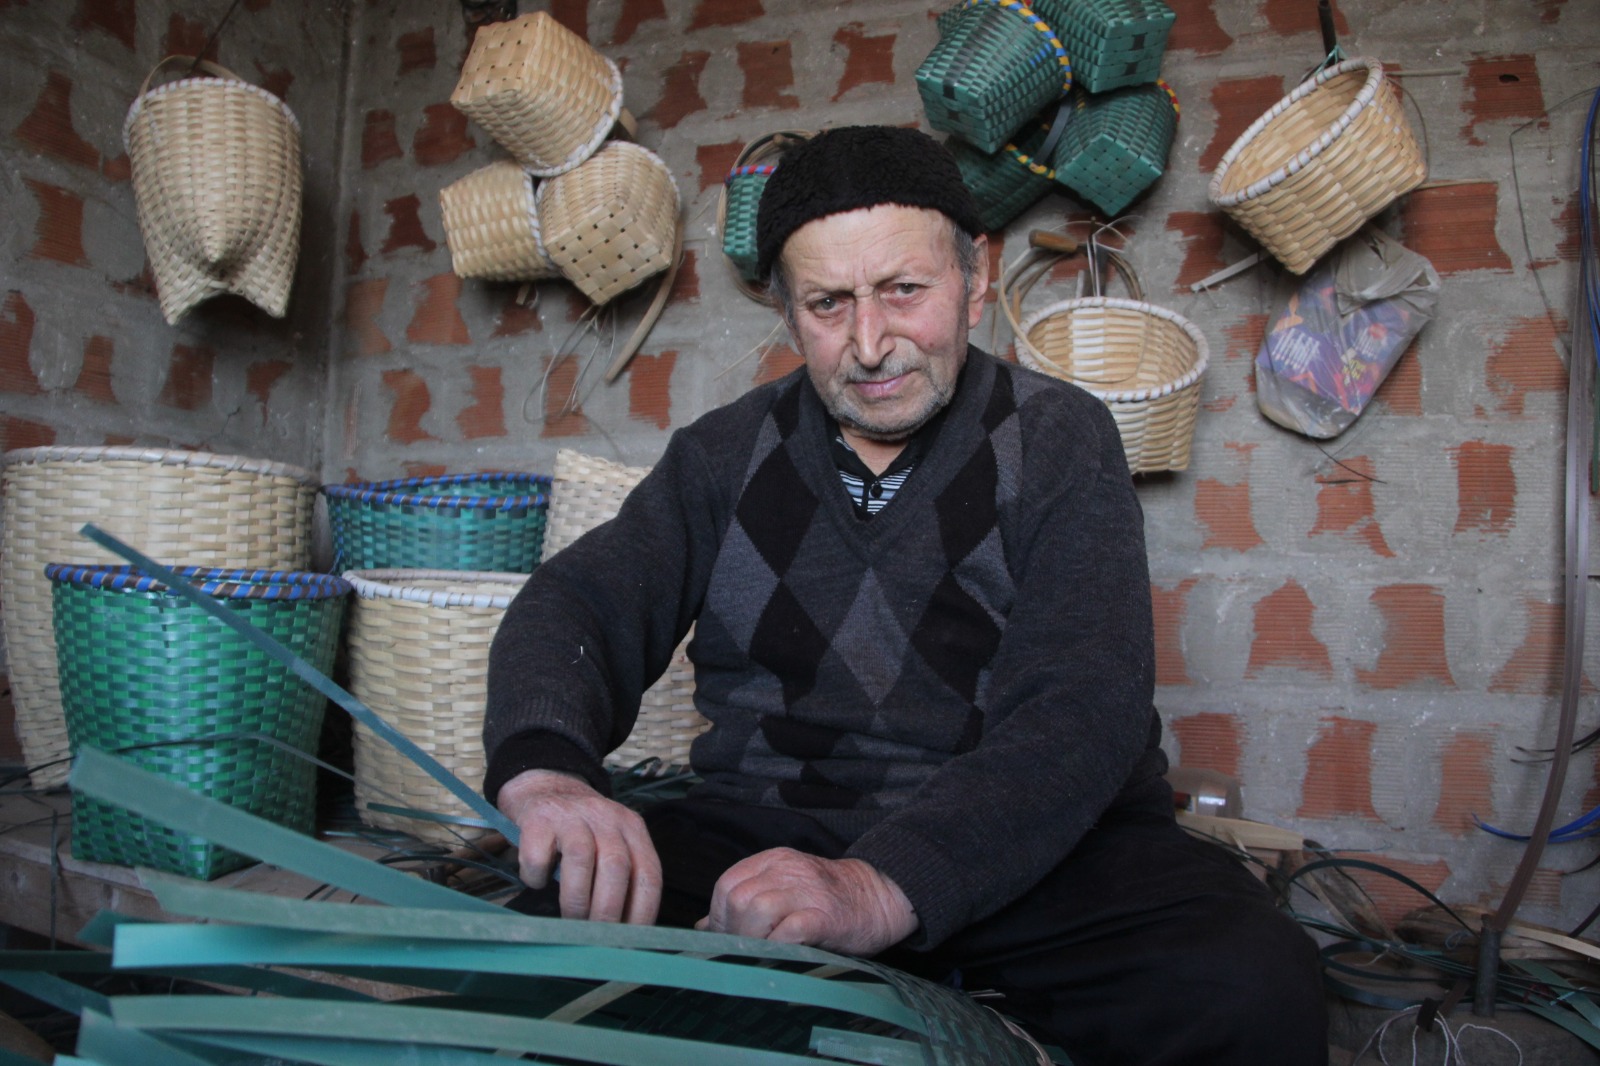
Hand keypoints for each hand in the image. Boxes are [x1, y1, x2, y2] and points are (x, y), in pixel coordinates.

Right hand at [496, 769, 661, 924]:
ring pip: (581, 860)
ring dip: (576, 901)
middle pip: (616, 868)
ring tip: (570, 921)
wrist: (543, 785)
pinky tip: (538, 883)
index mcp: (632, 827)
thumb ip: (622, 876)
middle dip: (608, 912)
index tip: (631, 941)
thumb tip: (625, 933)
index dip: (643, 912)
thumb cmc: (581, 828)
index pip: (648, 873)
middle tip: (597, 939)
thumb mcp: (611, 841)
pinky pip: (539, 856)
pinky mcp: (538, 819)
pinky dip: (538, 878)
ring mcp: (571, 816)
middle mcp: (606, 818)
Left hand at [695, 847, 916, 955]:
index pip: (726, 884)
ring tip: (764, 953)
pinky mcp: (825, 916)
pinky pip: (788, 930)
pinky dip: (778, 947)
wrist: (881, 896)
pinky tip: (783, 955)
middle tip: (746, 948)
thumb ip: (747, 901)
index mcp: (773, 860)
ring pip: (756, 910)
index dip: (719, 916)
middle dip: (732, 930)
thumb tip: (703, 926)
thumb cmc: (828, 900)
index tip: (728, 937)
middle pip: (736, 898)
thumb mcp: (784, 889)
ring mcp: (807, 891)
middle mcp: (787, 870)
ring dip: (752, 939)